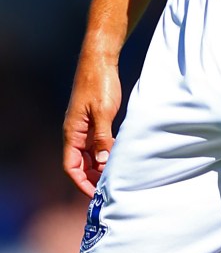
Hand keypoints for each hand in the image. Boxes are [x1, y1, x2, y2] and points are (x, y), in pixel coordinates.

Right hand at [62, 53, 121, 196]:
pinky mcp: (94, 119)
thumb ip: (102, 138)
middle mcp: (75, 132)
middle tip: (111, 187)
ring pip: (89, 154)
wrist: (100, 59)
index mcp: (72, 132)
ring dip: (100, 166)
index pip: (71, 166)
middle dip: (92, 177)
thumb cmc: (99, 82)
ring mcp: (85, 126)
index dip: (82, 182)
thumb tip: (103, 163)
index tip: (96, 193)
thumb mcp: (103, 112)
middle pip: (80, 164)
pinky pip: (97, 142)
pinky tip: (118, 156)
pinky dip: (105, 152)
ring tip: (116, 175)